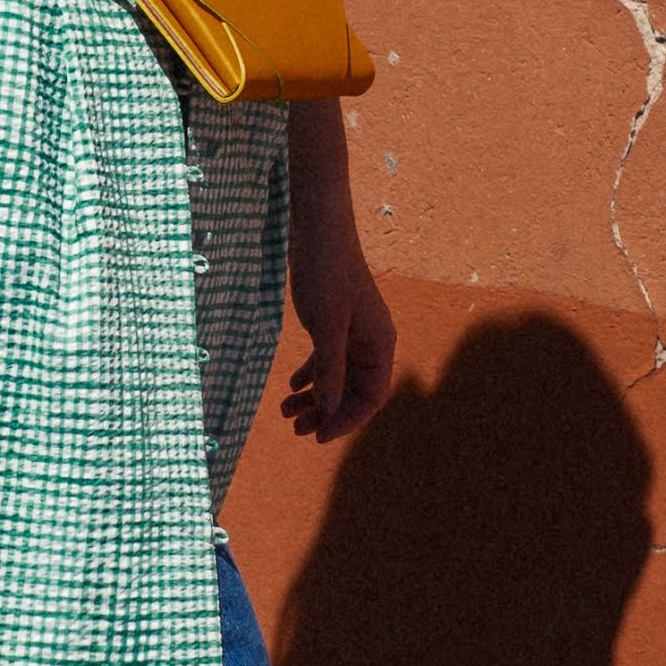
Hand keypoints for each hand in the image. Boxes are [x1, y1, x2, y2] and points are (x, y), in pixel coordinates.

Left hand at [282, 201, 395, 443]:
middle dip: (326, 412)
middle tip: (295, 429)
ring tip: (286, 412)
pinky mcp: (336, 321)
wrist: (318, 230)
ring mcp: (354, 332)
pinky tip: (291, 386)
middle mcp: (372, 342)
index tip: (318, 436)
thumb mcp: (326, 327)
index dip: (346, 420)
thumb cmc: (326, 273)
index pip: (371, 397)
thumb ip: (329, 369)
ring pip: (337, 377)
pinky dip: (310, 374)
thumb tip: (329, 410)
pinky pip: (327, 358)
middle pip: (352, 391)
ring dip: (315, 397)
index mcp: (380, 345)